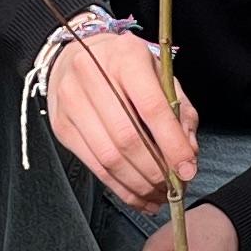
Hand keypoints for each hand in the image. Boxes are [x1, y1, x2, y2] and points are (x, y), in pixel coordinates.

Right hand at [40, 22, 198, 212]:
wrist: (75, 56)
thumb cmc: (124, 67)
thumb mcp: (160, 76)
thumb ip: (179, 112)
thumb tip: (188, 154)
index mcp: (126, 57)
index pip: (152, 108)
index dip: (172, 144)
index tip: (187, 169)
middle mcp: (93, 75)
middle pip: (128, 138)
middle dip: (156, 171)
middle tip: (176, 187)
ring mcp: (72, 101)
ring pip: (109, 157)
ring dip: (139, 184)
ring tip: (159, 195)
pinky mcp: (62, 126)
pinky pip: (94, 166)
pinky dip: (120, 187)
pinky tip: (138, 195)